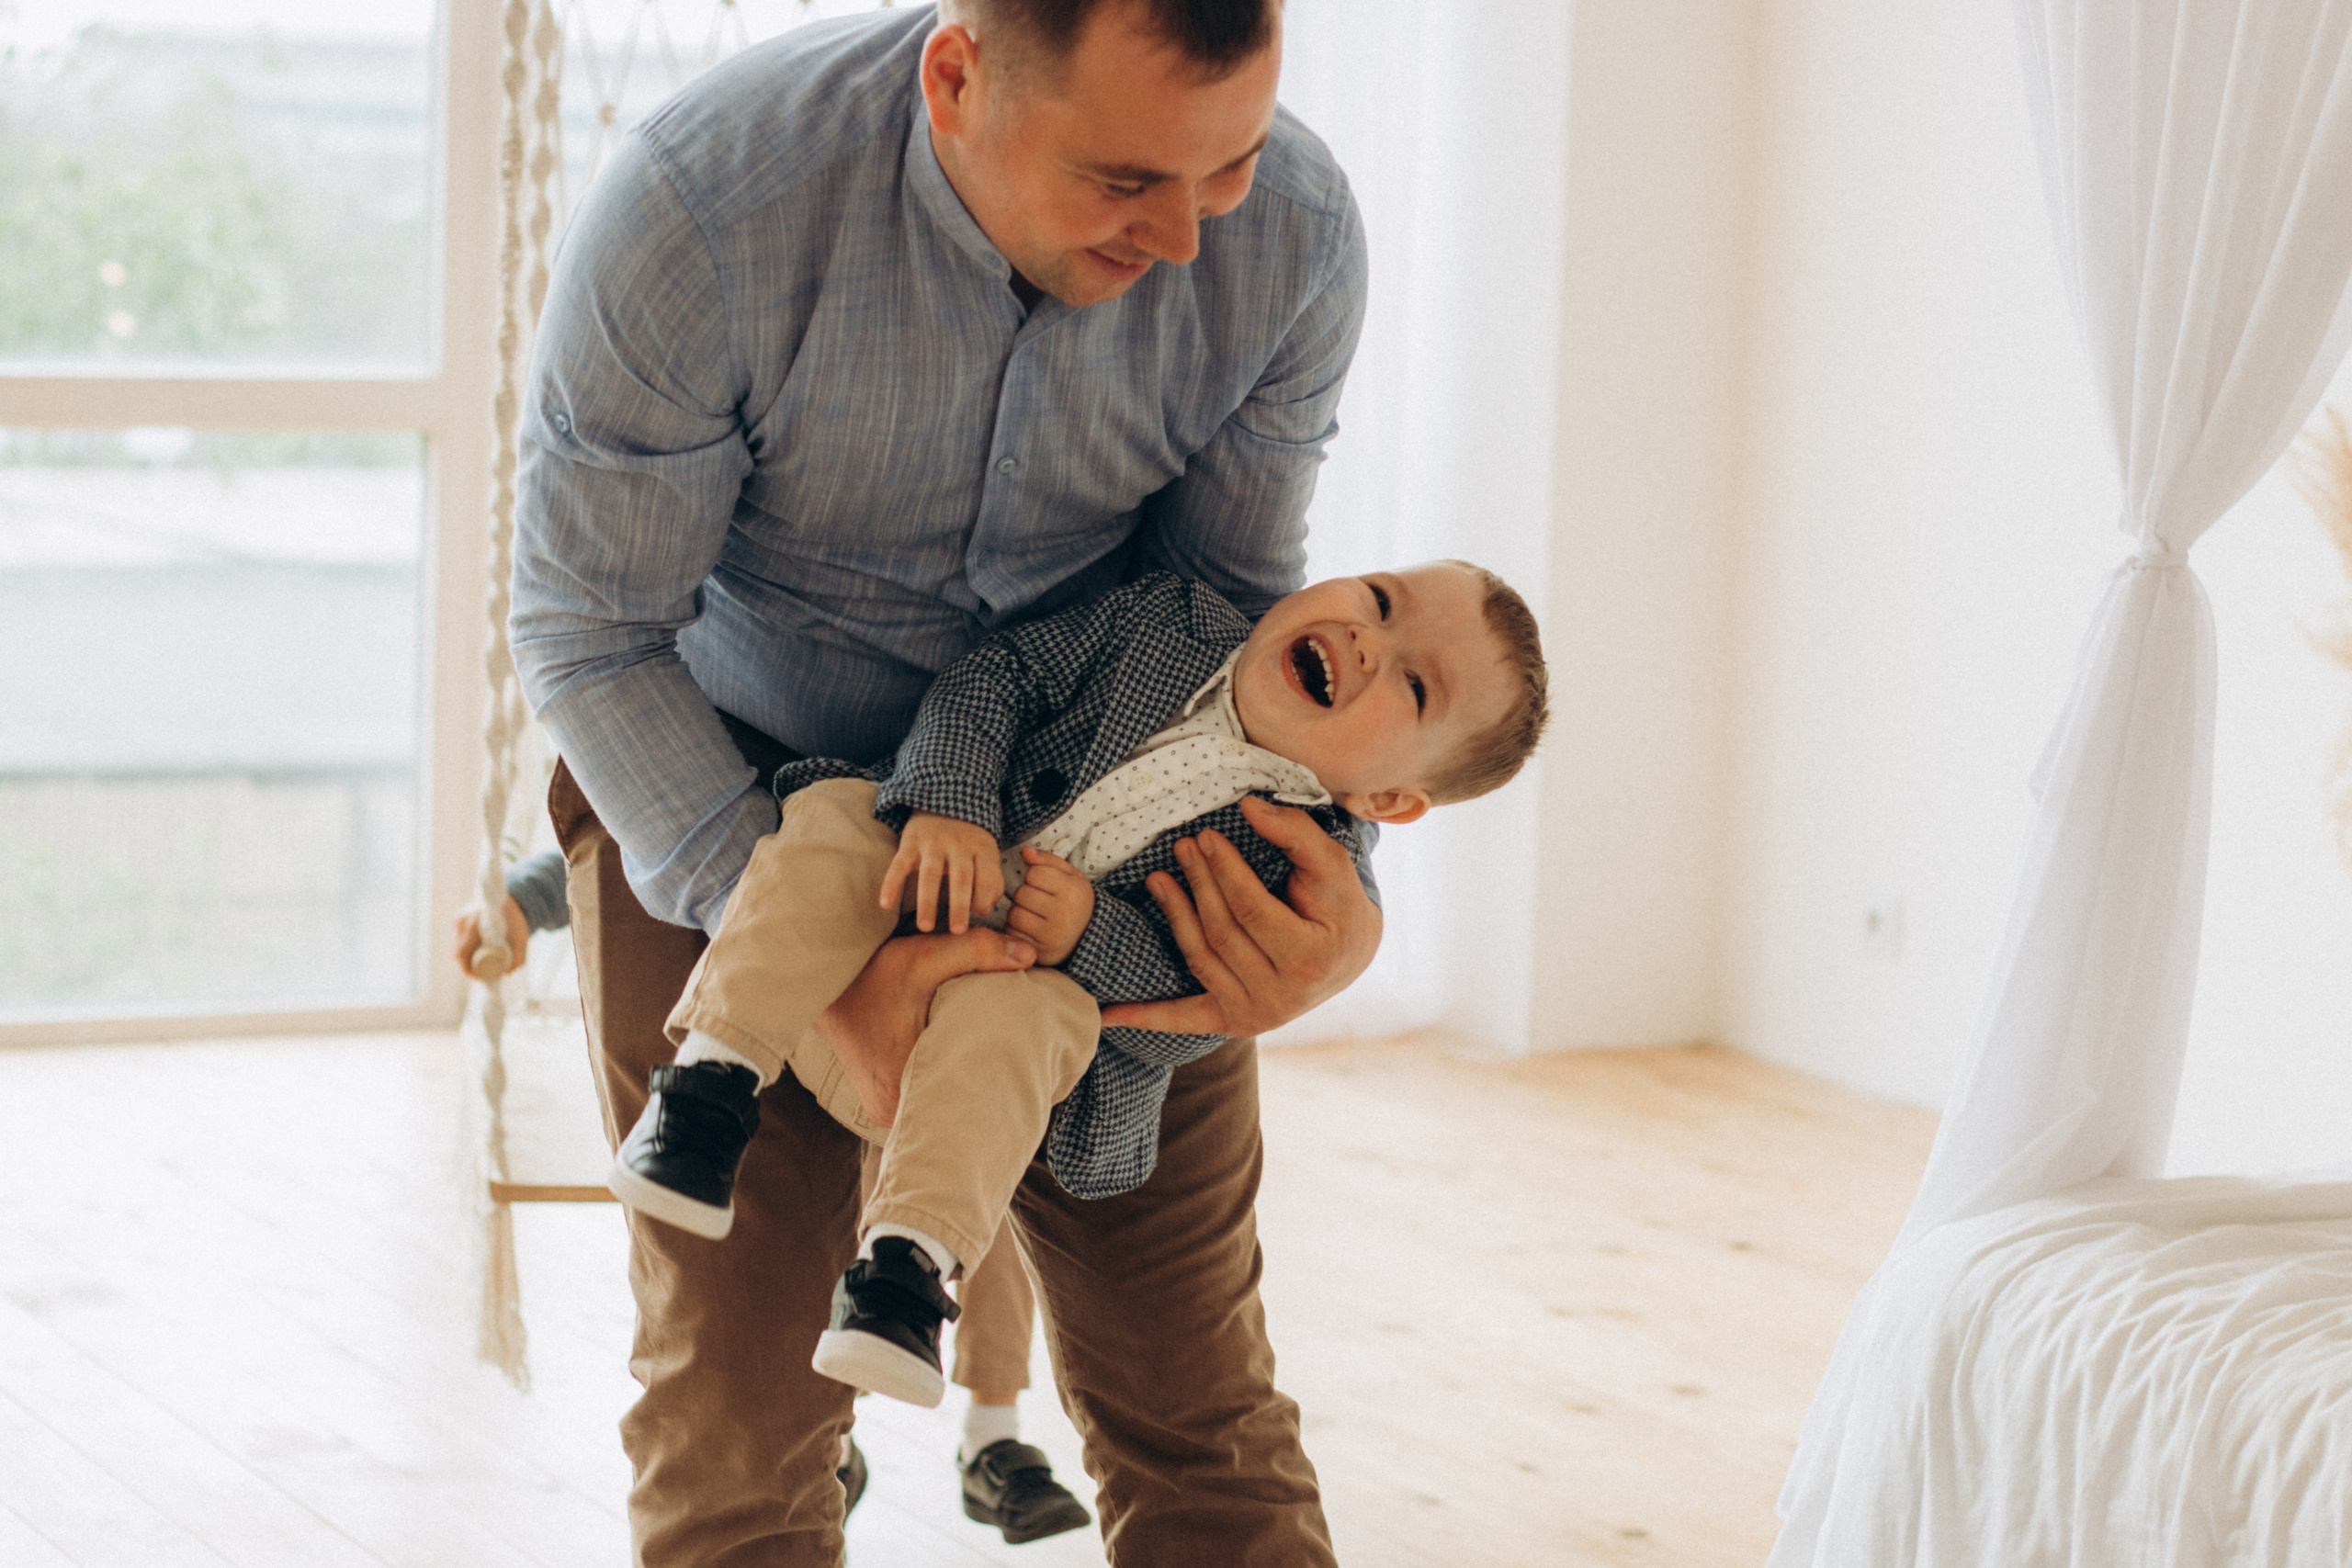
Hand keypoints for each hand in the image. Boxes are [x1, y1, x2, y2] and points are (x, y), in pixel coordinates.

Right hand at [453, 894, 530, 981]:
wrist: (510, 899)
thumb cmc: (516, 919)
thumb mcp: (521, 938)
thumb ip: (518, 957)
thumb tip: (507, 974)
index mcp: (475, 923)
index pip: (462, 952)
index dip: (467, 969)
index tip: (477, 978)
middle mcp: (463, 920)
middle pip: (458, 951)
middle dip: (467, 966)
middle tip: (479, 976)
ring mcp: (459, 919)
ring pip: (458, 945)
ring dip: (467, 958)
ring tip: (479, 967)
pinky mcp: (458, 919)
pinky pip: (459, 939)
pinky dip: (466, 949)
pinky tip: (475, 955)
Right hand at [812, 929, 1036, 1126]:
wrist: (818, 986)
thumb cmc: (867, 974)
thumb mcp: (921, 957)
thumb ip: (975, 952)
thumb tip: (1029, 953)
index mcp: (901, 1093)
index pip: (968, 1096)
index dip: (999, 1071)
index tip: (1022, 1053)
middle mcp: (891, 1115)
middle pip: (957, 1102)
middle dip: (984, 1074)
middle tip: (1015, 1050)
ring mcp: (886, 1112)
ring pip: (942, 1098)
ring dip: (963, 1074)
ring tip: (987, 1051)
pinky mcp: (886, 1100)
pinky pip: (927, 1094)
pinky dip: (945, 1074)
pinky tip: (962, 1053)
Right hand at [879, 811, 1005, 934]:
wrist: (943, 798)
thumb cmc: (968, 838)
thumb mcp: (986, 852)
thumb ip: (992, 880)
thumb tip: (984, 909)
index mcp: (982, 847)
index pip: (987, 875)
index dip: (984, 896)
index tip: (979, 914)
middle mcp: (958, 844)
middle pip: (961, 878)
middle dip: (960, 906)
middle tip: (958, 932)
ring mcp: (933, 842)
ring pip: (930, 874)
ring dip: (928, 902)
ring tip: (925, 927)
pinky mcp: (910, 841)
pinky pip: (899, 865)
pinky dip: (891, 884)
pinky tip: (885, 905)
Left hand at [1005, 847, 1093, 966]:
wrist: (1089, 937)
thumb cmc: (1075, 901)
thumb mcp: (1070, 876)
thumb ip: (1047, 860)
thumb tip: (1024, 852)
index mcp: (1074, 892)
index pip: (1033, 873)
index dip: (1036, 876)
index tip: (1047, 885)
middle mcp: (1064, 915)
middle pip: (1021, 894)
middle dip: (1026, 894)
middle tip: (1040, 901)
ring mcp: (1051, 937)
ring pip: (1014, 914)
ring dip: (1020, 912)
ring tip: (1036, 915)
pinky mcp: (1039, 952)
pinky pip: (1012, 933)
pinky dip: (1017, 929)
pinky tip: (1032, 929)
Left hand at [1099, 795, 1380, 1037]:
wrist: (1349, 957)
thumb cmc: (1339, 905)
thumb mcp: (1332, 865)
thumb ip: (1297, 833)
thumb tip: (1250, 807)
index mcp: (1310, 959)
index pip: (1252, 911)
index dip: (1225, 872)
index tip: (1207, 838)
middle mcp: (1283, 997)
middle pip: (1222, 933)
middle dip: (1198, 885)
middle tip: (1183, 847)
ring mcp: (1257, 1015)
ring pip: (1200, 959)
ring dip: (1174, 916)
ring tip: (1158, 878)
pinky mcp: (1234, 1022)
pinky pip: (1184, 1020)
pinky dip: (1146, 1017)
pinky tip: (1109, 1014)